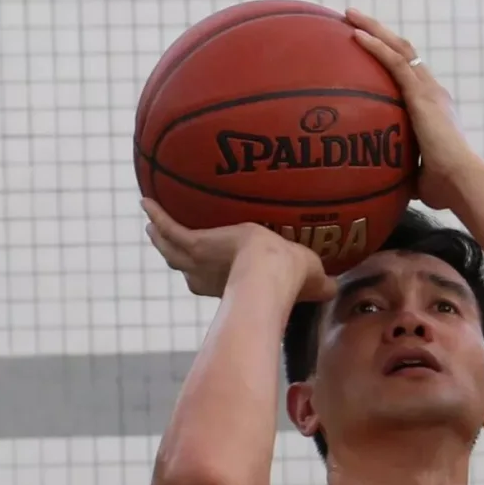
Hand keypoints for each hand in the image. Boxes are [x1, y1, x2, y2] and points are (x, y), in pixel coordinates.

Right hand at [143, 200, 336, 301]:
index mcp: (233, 284)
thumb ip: (321, 283)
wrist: (270, 273)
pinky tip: (145, 199)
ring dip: (159, 236)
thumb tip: (338, 286)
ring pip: (170, 249)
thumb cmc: (292, 279)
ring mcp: (198, 260)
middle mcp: (209, 276)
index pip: (214, 282)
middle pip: (184, 266)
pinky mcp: (194, 243)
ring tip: (149, 223)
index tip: (204, 271)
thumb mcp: (311, 277)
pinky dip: (157, 214)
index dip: (208, 276)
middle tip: (165, 243)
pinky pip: (170, 226)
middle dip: (174, 256)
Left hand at [345, 8, 483, 210]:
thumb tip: (383, 184)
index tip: (370, 47)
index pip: (410, 75)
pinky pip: (395, 62)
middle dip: (379, 33)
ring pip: (399, 48)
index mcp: (434, 108)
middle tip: (353, 20)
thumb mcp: (416, 176)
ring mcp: (428, 90)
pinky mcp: (422, 94)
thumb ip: (401, 171)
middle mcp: (433, 92)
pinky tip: (355, 34)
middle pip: (403, 52)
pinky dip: (375, 46)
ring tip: (349, 14)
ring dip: (373, 29)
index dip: (390, 58)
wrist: (461, 181)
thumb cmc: (443, 187)